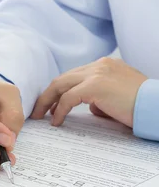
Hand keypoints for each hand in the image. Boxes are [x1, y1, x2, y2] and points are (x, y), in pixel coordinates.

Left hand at [31, 58, 148, 127]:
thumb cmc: (141, 106)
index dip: (59, 90)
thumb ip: (100, 97)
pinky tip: (56, 121)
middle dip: (48, 95)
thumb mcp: (117, 97)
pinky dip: (59, 110)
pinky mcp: (95, 86)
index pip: (73, 76)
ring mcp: (96, 73)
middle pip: (63, 78)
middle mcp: (99, 65)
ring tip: (40, 116)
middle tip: (38, 110)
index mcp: (104, 65)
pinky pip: (68, 98)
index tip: (50, 103)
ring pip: (61, 85)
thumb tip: (88, 107)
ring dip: (48, 101)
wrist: (157, 107)